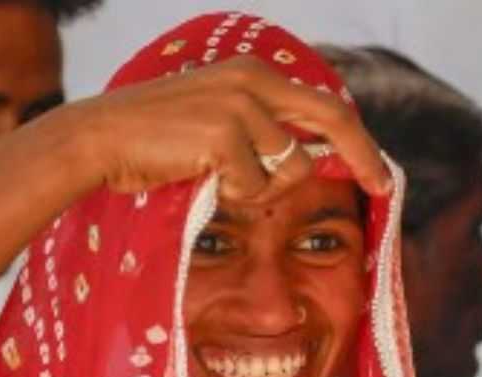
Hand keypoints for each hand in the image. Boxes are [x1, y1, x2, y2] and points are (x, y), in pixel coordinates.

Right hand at [80, 56, 389, 202]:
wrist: (99, 139)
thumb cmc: (155, 142)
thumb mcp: (217, 122)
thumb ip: (261, 130)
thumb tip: (310, 159)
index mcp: (254, 74)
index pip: (325, 105)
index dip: (359, 140)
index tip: (379, 171)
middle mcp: (253, 81)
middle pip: (333, 120)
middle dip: (364, 157)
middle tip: (382, 187)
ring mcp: (240, 105)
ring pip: (290, 169)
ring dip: (262, 189)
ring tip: (218, 179)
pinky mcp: (225, 133)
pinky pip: (255, 187)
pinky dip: (233, 196)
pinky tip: (200, 179)